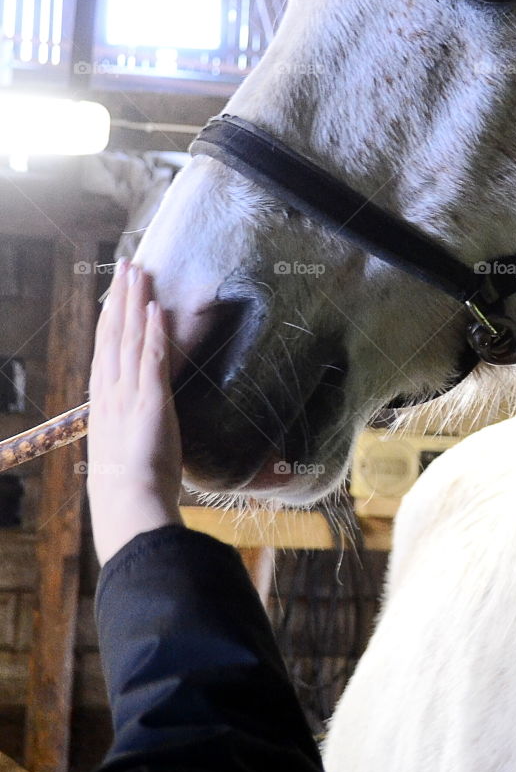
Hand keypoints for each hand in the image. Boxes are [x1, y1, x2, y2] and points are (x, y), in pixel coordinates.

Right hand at [87, 258, 183, 565]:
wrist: (128, 505)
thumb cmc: (130, 486)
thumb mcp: (123, 449)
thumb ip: (128, 427)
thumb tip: (137, 422)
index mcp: (103, 402)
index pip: (105, 350)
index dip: (110, 319)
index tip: (114, 294)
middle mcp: (111, 392)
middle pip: (113, 333)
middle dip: (119, 297)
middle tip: (126, 265)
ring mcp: (128, 393)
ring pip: (129, 336)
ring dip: (135, 301)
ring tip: (138, 271)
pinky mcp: (150, 400)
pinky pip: (151, 357)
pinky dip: (153, 330)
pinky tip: (155, 306)